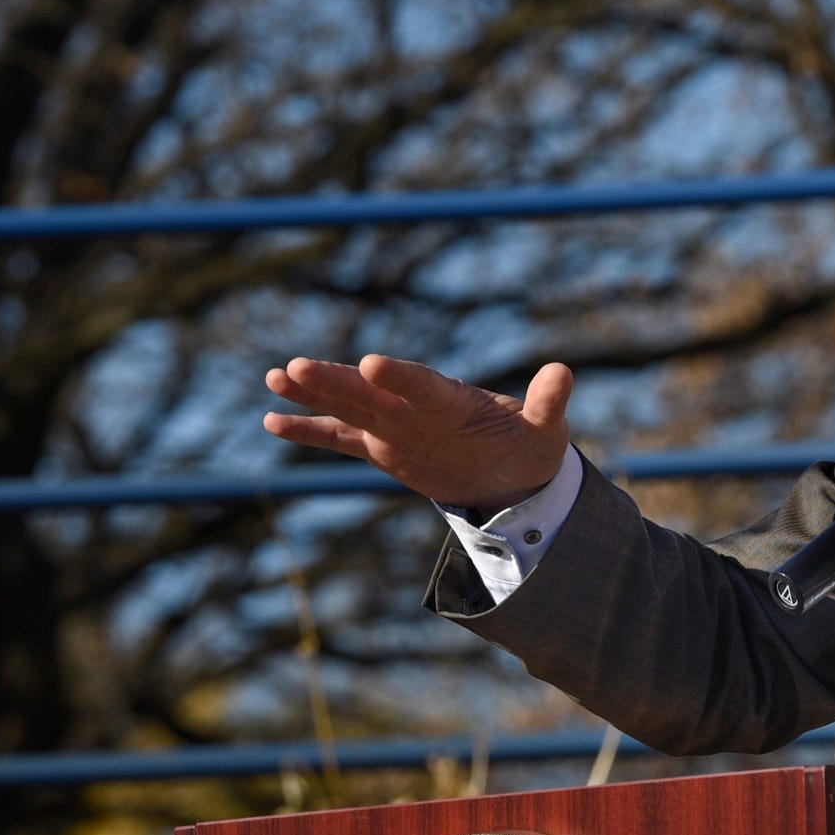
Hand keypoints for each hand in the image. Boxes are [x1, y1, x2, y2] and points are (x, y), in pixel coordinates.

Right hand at [262, 354, 572, 513]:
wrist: (512, 471)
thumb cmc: (529, 444)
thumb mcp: (545, 430)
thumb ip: (548, 403)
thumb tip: (563, 372)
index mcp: (450, 397)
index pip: (420, 383)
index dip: (399, 376)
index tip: (372, 364)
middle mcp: (414, 406)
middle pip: (370, 391)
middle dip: (335, 381)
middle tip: (297, 367)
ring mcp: (393, 424)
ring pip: (346, 407)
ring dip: (312, 394)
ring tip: (276, 376)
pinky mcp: (381, 447)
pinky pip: (339, 437)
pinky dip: (308, 430)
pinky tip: (271, 420)